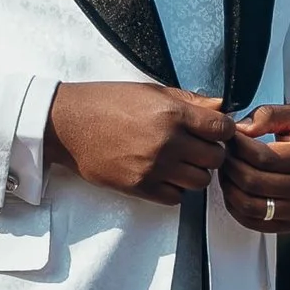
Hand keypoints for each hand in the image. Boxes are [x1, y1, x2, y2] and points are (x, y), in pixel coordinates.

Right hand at [46, 80, 232, 202]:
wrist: (67, 124)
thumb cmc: (105, 102)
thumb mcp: (149, 91)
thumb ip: (189, 100)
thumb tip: (220, 107)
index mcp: (171, 113)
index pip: (222, 129)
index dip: (223, 130)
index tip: (214, 130)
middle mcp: (167, 142)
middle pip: (215, 158)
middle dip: (211, 152)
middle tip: (197, 147)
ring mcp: (153, 167)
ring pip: (200, 182)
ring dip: (194, 172)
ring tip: (179, 162)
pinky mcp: (139, 187)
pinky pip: (176, 198)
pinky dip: (175, 189)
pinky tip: (164, 175)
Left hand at [219, 104, 289, 236]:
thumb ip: (269, 115)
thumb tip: (240, 129)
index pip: (261, 157)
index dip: (237, 145)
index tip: (230, 135)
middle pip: (251, 181)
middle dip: (230, 164)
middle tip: (225, 151)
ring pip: (248, 205)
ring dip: (229, 186)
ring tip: (228, 169)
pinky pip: (253, 222)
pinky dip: (235, 207)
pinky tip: (235, 189)